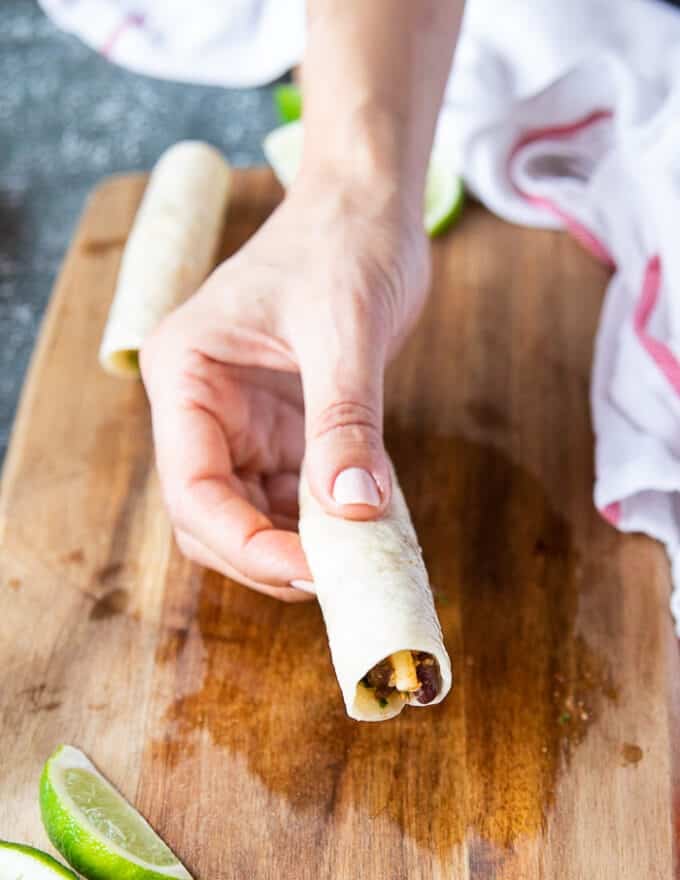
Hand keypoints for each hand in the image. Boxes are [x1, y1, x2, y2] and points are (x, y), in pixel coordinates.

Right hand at [141, 171, 429, 600]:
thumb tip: (355, 511)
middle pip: (211, 515)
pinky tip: (364, 528)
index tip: (309, 572)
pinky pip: (293, 496)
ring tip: (355, 559)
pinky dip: (324, 523)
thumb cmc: (342, 243)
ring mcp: (243, 421)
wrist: (367, 209)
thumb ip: (345, 421)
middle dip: (265, 556)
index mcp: (186, 374)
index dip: (243, 542)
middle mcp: (202, 406)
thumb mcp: (344, 331)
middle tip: (333, 580)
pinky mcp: (284, 428)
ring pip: (251, 514)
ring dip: (297, 546)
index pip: (191, 486)